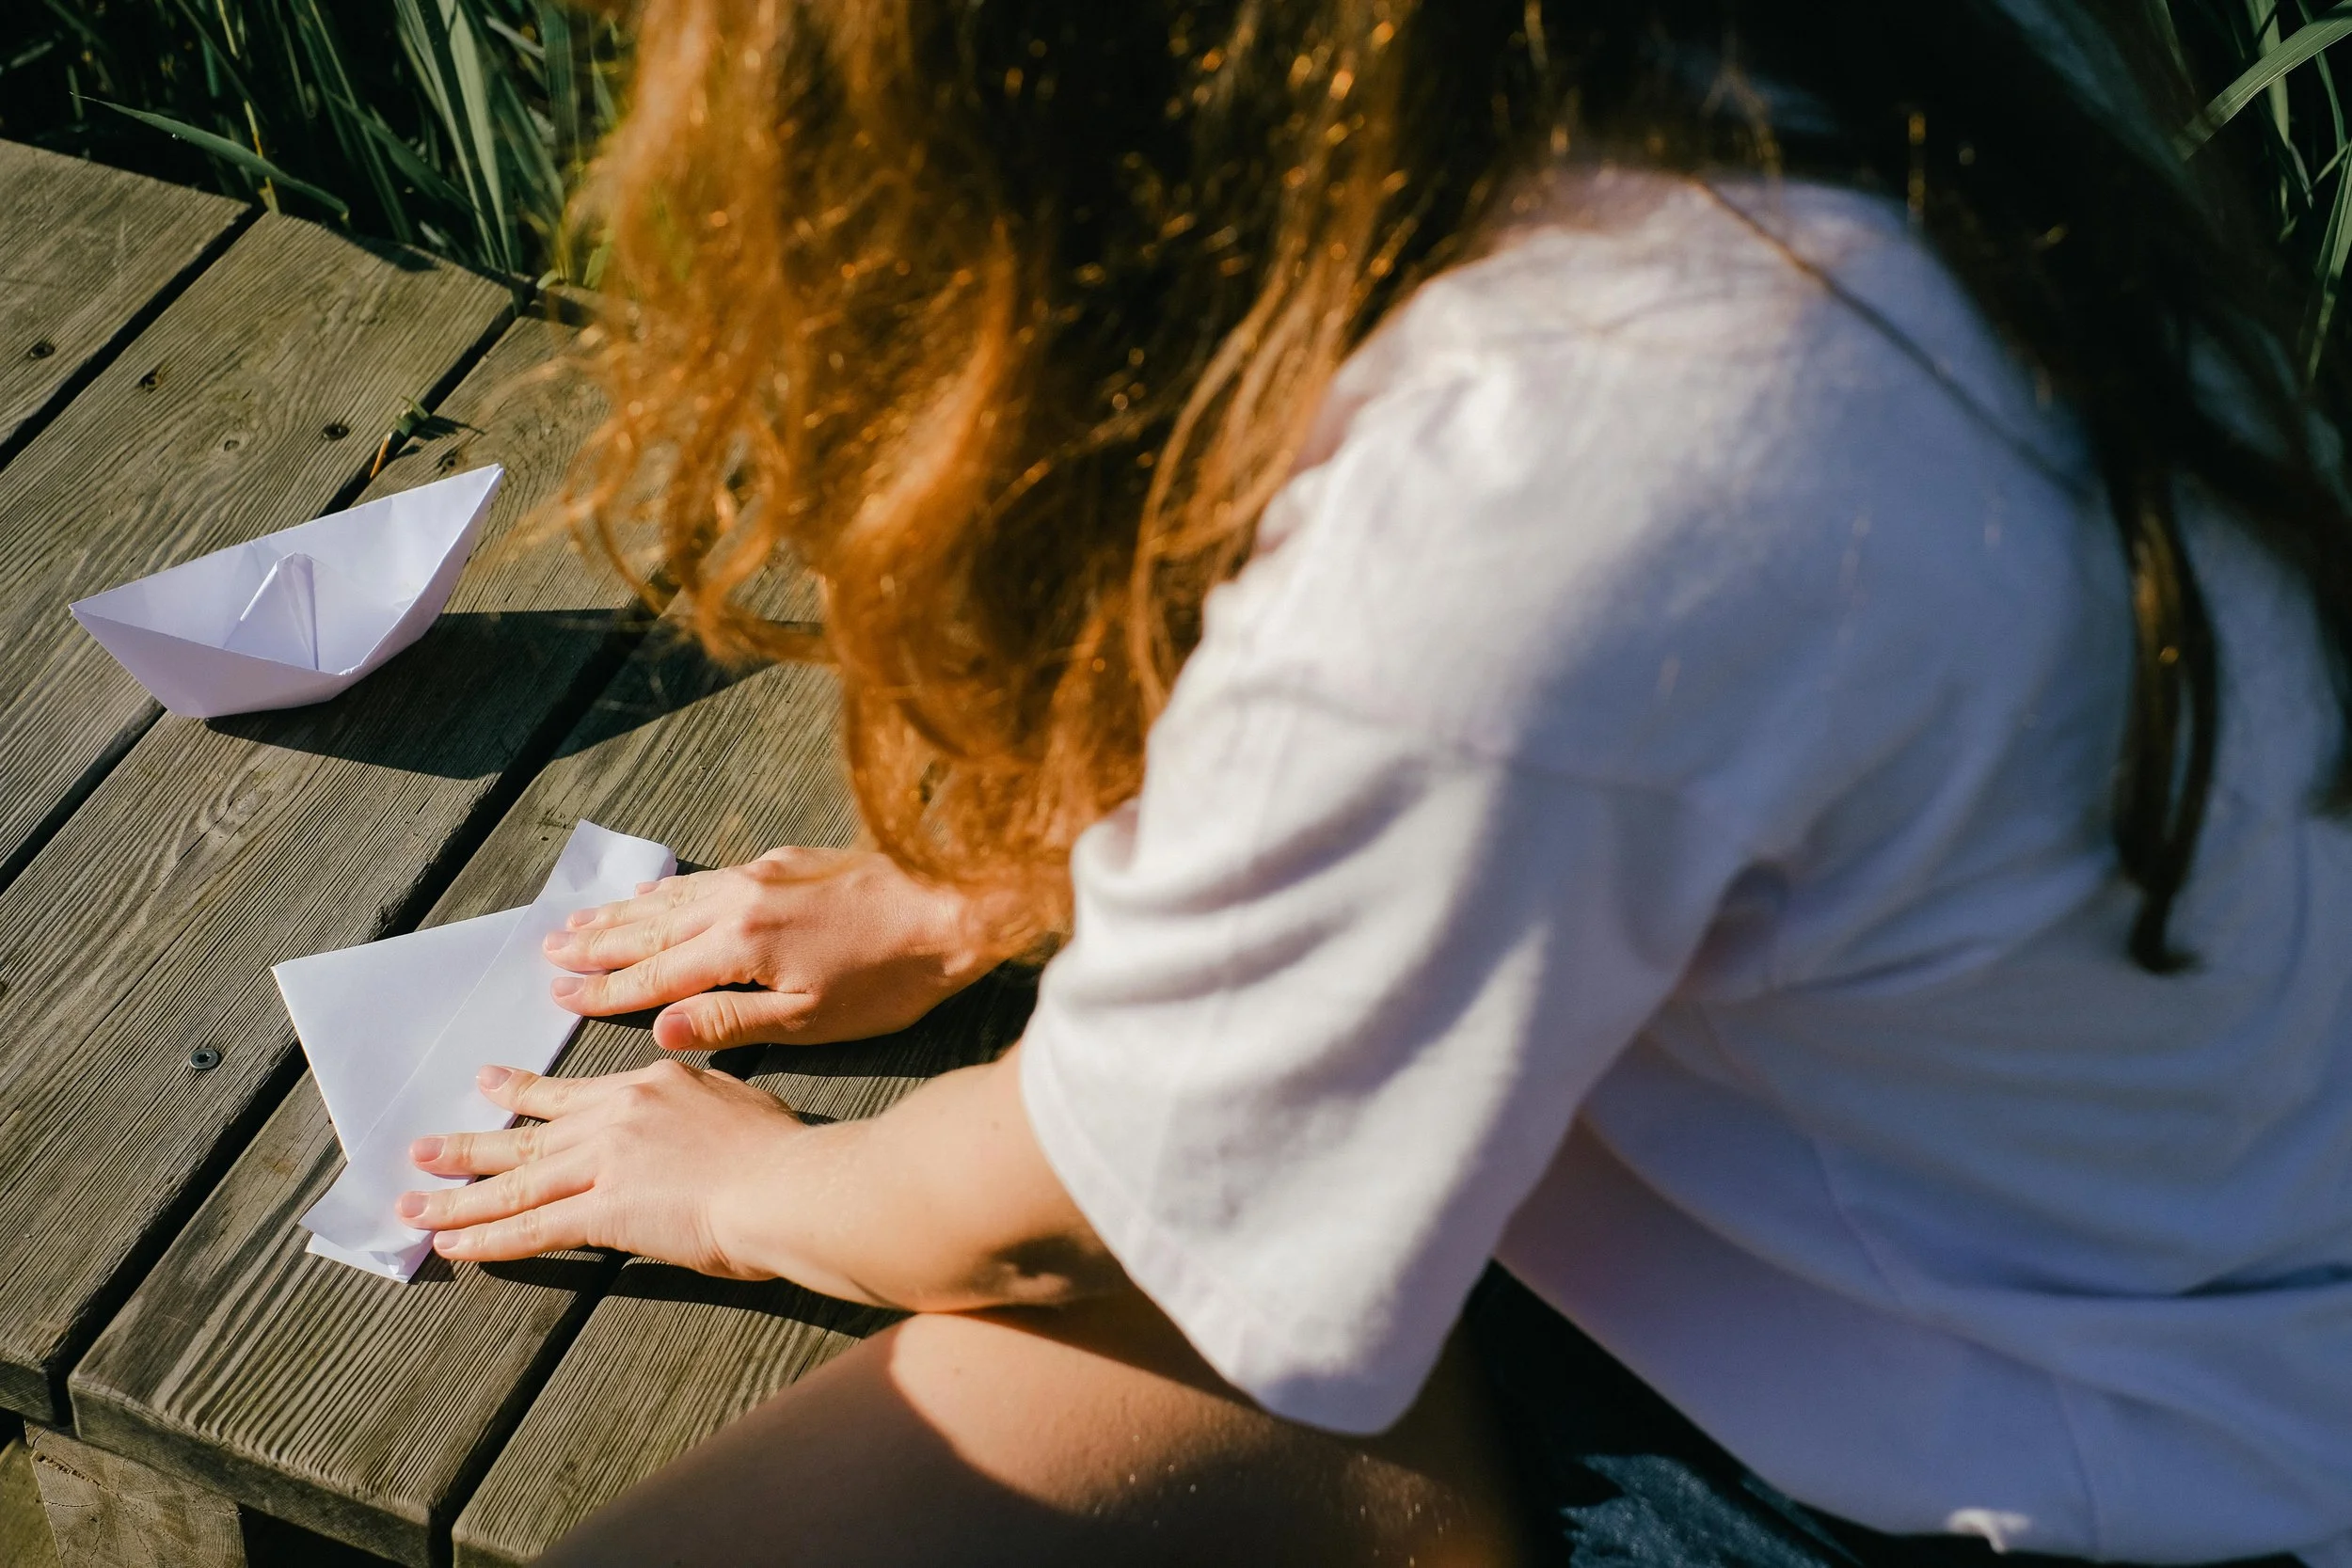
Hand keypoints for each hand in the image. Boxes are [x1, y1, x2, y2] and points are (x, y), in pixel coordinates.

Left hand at [402, 1060, 803, 1274]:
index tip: (491, 1083)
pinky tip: (455, 1246)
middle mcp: (616, 1116)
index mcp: (650, 1084)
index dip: (525, 1093)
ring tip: (415, 1205)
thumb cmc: (780, 1151)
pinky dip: (490, 1239)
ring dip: (459, 1196)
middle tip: (424, 1148)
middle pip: (529, 1133)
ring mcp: (606, 1162)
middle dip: (471, 1145)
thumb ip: (701, 1099)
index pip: (573, 1094)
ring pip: (517, 1180)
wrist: (787, 1182)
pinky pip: (534, 1227)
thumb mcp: (737, 1099)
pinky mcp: (605, 1211)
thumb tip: (693, 1108)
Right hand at [541, 847, 996, 1050]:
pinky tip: (655, 891)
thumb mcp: (810, 1020)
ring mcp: (764, 875)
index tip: (559, 995)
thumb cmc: (892, 978)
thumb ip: (729, 1021)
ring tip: (581, 922)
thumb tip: (657, 1030)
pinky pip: (710, 877)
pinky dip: (672, 889)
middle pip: (652, 928)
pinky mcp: (789, 862)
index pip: (655, 973)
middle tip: (548, 952)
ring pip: (676, 898)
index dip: (605, 989)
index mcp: (740, 945)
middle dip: (598, 944)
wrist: (958, 906)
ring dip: (625, 913)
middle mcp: (741, 900)